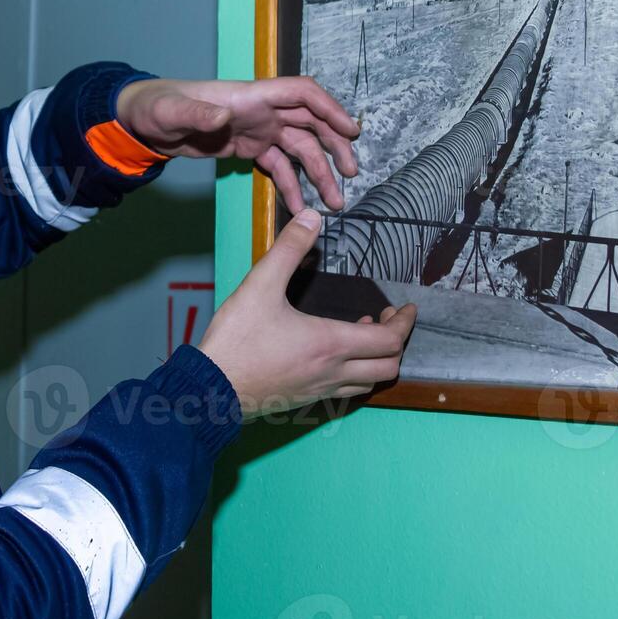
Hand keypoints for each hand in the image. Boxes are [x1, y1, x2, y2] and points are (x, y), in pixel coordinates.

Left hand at [116, 76, 360, 211]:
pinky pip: (278, 166)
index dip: (329, 108)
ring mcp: (257, 129)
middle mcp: (261, 110)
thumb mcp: (171, 112)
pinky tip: (299, 207)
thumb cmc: (156, 107)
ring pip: (299, 148)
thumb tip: (222, 118)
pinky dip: (291, 185)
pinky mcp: (248, 147)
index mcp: (250, 96)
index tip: (351, 131)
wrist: (143, 121)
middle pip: (310, 122)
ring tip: (334, 202)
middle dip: (334, 146)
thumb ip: (196, 115)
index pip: (301, 93)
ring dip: (318, 173)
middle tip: (351, 174)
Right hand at [198, 209, 416, 416]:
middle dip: (398, 341)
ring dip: (378, 359)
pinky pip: (346, 391)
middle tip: (390, 319)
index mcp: (330, 343)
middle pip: (389, 366)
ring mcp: (320, 390)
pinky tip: (336, 356)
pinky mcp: (305, 399)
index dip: (405, 323)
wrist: (210, 388)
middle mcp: (332, 372)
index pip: (389, 340)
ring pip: (369, 383)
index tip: (407, 307)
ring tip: (365, 333)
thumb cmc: (236, 341)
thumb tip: (312, 219)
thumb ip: (288, 249)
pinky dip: (356, 373)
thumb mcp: (259, 286)